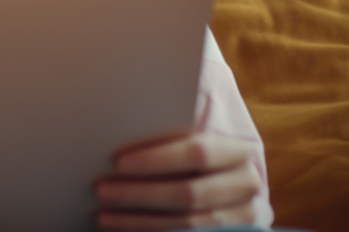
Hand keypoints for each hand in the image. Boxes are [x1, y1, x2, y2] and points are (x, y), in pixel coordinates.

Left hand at [92, 133, 262, 230]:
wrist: (227, 186)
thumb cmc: (191, 156)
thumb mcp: (190, 141)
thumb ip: (169, 136)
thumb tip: (119, 127)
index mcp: (238, 152)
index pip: (198, 153)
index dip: (156, 159)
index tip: (117, 162)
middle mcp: (246, 187)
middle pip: (188, 194)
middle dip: (139, 194)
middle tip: (101, 190)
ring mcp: (242, 219)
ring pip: (186, 224)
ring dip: (138, 221)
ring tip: (103, 215)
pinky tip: (124, 230)